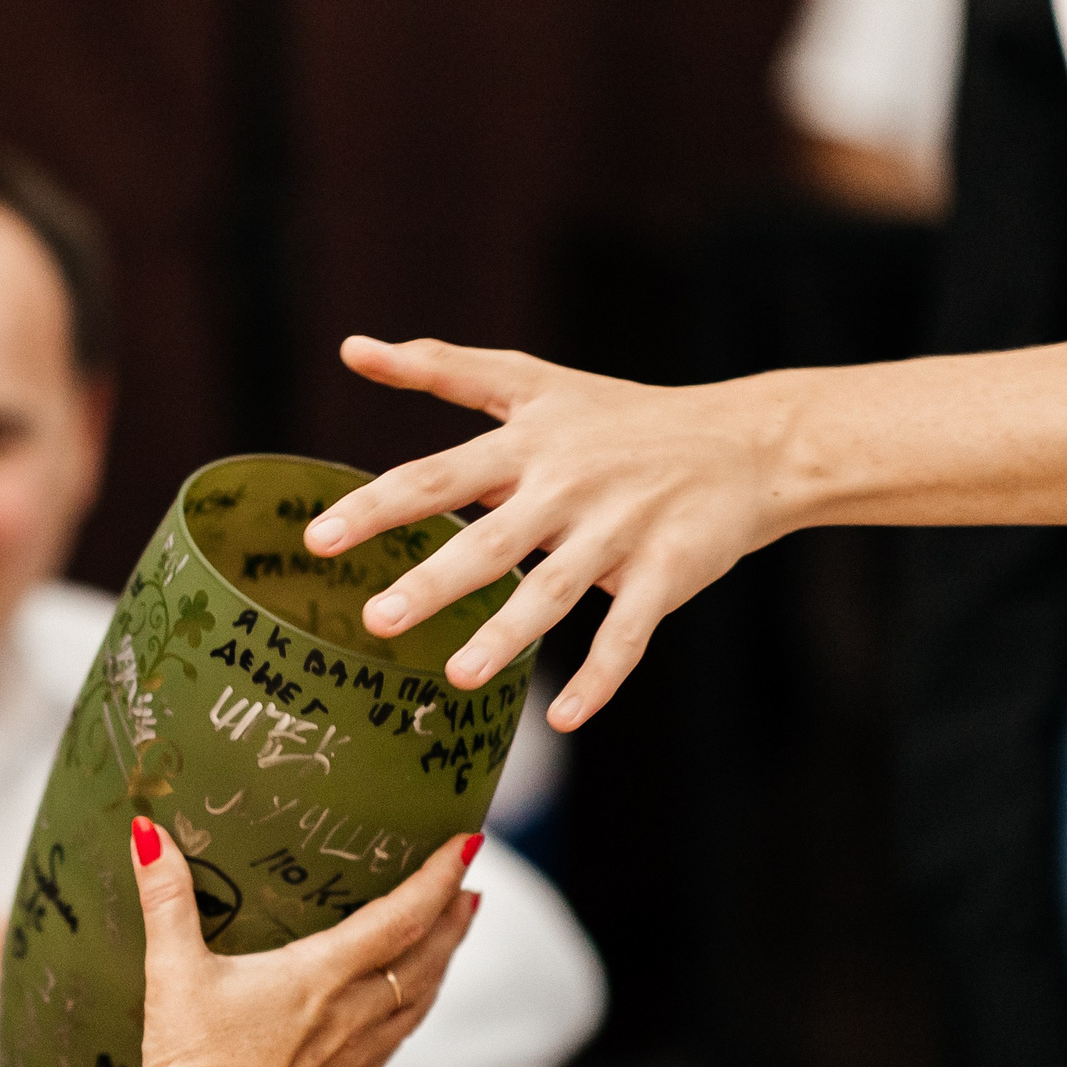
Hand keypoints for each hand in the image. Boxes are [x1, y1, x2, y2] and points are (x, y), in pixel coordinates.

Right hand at [132, 817, 478, 1066]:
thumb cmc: (195, 1062)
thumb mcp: (174, 971)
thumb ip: (167, 899)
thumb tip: (149, 835)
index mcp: (322, 976)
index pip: (400, 917)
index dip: (438, 877)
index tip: (467, 844)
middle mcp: (353, 1014)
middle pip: (425, 958)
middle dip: (453, 917)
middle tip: (470, 885)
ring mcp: (355, 1056)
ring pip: (419, 1001)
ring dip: (443, 962)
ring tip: (452, 936)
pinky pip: (398, 1039)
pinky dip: (416, 1008)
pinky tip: (407, 1007)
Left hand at [303, 336, 800, 729]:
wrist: (748, 441)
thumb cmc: (620, 417)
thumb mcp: (533, 382)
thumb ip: (442, 369)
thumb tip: (352, 349)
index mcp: (527, 445)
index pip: (438, 475)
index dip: (377, 507)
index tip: (318, 538)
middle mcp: (567, 488)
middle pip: (490, 540)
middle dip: (434, 581)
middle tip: (376, 620)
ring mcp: (619, 532)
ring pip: (555, 591)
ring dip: (508, 635)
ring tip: (457, 676)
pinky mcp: (667, 572)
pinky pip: (629, 633)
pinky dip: (601, 676)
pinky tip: (565, 717)